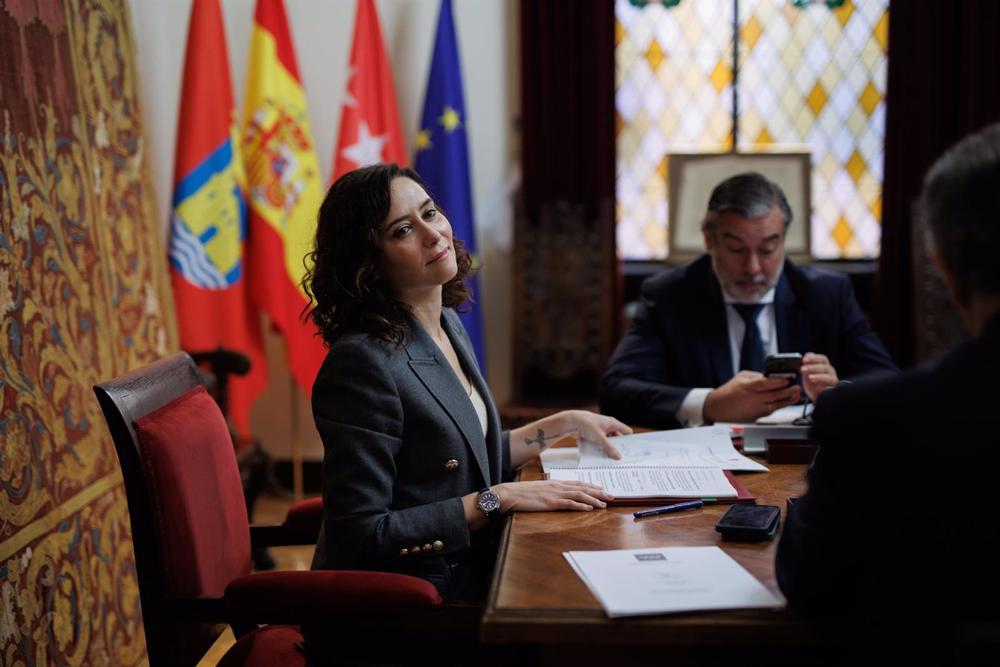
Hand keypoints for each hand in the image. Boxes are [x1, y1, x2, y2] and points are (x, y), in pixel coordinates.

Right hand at [496, 480, 612, 511]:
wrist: (509, 493)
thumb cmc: (522, 493)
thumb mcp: (539, 489)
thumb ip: (551, 491)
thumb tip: (559, 495)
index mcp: (555, 482)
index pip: (578, 483)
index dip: (591, 485)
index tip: (602, 488)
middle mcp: (558, 486)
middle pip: (583, 487)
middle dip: (598, 492)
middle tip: (612, 495)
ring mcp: (554, 494)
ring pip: (579, 495)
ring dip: (593, 499)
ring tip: (604, 503)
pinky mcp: (550, 502)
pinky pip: (569, 503)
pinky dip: (580, 505)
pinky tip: (589, 508)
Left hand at [565, 410, 631, 459]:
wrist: (570, 422)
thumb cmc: (586, 424)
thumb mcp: (600, 438)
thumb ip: (609, 448)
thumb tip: (618, 456)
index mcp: (612, 423)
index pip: (626, 432)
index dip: (630, 440)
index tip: (631, 451)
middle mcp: (608, 427)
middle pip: (617, 439)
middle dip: (618, 447)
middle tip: (621, 458)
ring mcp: (600, 431)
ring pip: (608, 442)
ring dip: (608, 449)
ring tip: (611, 460)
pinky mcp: (593, 435)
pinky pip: (600, 443)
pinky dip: (600, 449)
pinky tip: (600, 457)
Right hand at [703, 371, 800, 423]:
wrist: (717, 408)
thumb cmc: (729, 391)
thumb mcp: (741, 377)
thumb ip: (756, 376)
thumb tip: (771, 376)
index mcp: (747, 386)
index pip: (765, 383)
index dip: (778, 382)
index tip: (788, 379)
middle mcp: (752, 398)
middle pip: (773, 395)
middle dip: (787, 391)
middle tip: (796, 388)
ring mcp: (754, 408)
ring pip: (775, 405)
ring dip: (787, 400)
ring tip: (795, 395)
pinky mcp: (756, 416)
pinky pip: (771, 411)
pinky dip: (780, 406)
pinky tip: (786, 402)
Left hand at [801, 352, 838, 400]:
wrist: (817, 396)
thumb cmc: (812, 381)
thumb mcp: (808, 372)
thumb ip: (807, 364)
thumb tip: (805, 358)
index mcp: (824, 365)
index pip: (822, 359)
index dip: (814, 358)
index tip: (804, 360)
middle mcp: (830, 372)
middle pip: (824, 367)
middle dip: (813, 367)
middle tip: (802, 369)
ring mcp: (832, 382)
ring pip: (829, 378)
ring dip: (819, 377)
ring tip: (810, 378)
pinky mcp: (832, 391)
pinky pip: (831, 389)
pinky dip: (826, 388)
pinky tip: (818, 388)